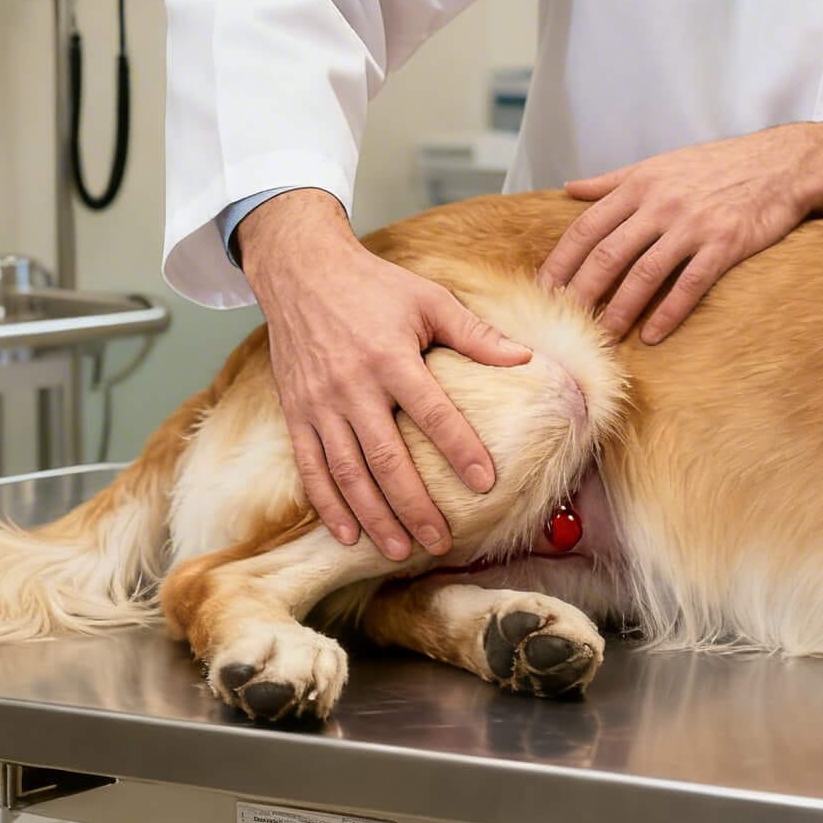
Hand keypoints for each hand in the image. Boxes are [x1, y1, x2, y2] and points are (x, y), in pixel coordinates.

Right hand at [238, 189, 531, 559]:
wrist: (302, 272)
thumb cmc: (375, 287)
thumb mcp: (429, 299)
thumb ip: (475, 334)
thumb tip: (527, 359)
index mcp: (391, 357)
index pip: (432, 412)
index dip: (459, 449)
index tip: (486, 483)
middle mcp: (351, 386)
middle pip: (386, 458)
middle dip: (414, 505)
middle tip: (441, 541)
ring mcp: (319, 404)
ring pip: (347, 473)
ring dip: (374, 516)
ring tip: (401, 549)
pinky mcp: (295, 413)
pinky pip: (310, 467)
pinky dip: (327, 505)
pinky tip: (347, 534)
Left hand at [541, 122, 822, 343]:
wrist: (780, 163)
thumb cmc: (717, 165)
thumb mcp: (661, 164)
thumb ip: (613, 180)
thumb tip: (570, 188)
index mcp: (640, 185)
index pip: (588, 227)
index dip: (562, 261)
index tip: (543, 289)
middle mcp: (661, 204)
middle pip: (609, 255)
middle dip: (582, 292)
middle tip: (563, 322)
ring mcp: (693, 226)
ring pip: (645, 274)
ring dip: (620, 309)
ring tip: (603, 335)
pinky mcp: (725, 245)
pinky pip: (690, 284)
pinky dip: (669, 312)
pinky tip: (652, 335)